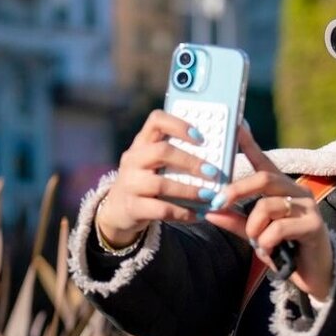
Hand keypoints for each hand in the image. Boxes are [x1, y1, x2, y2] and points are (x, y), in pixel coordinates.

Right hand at [96, 109, 224, 247]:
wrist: (118, 210)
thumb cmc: (146, 182)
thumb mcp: (153, 163)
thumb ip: (176, 156)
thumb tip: (217, 156)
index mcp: (142, 143)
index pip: (156, 120)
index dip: (179, 125)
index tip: (200, 137)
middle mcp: (133, 159)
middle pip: (161, 151)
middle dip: (191, 162)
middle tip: (213, 172)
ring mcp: (129, 184)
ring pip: (161, 184)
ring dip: (189, 191)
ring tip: (209, 196)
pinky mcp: (132, 207)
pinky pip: (161, 209)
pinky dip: (183, 213)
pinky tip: (198, 215)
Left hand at [204, 123, 335, 298]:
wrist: (316, 274)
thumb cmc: (286, 250)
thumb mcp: (256, 234)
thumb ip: (235, 221)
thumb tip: (209, 211)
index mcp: (281, 190)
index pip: (263, 162)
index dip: (250, 144)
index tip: (237, 125)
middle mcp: (296, 192)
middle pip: (264, 178)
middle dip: (237, 190)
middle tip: (218, 203)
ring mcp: (307, 207)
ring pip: (267, 206)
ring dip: (253, 228)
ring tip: (258, 243)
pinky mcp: (314, 225)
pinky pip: (278, 229)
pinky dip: (266, 243)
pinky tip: (271, 252)